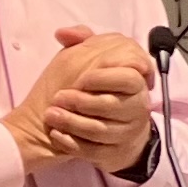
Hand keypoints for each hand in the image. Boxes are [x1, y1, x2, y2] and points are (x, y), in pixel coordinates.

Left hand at [7, 26, 154, 174]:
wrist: (108, 126)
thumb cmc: (99, 88)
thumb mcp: (92, 61)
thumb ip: (83, 42)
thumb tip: (62, 33)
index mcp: (135, 82)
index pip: (129, 77)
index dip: (103, 77)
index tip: (81, 79)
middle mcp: (136, 108)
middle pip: (113, 105)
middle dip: (82, 101)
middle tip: (58, 97)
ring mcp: (126, 132)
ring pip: (100, 130)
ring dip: (72, 122)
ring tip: (51, 115)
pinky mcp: (114, 152)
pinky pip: (93, 151)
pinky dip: (72, 143)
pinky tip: (56, 134)